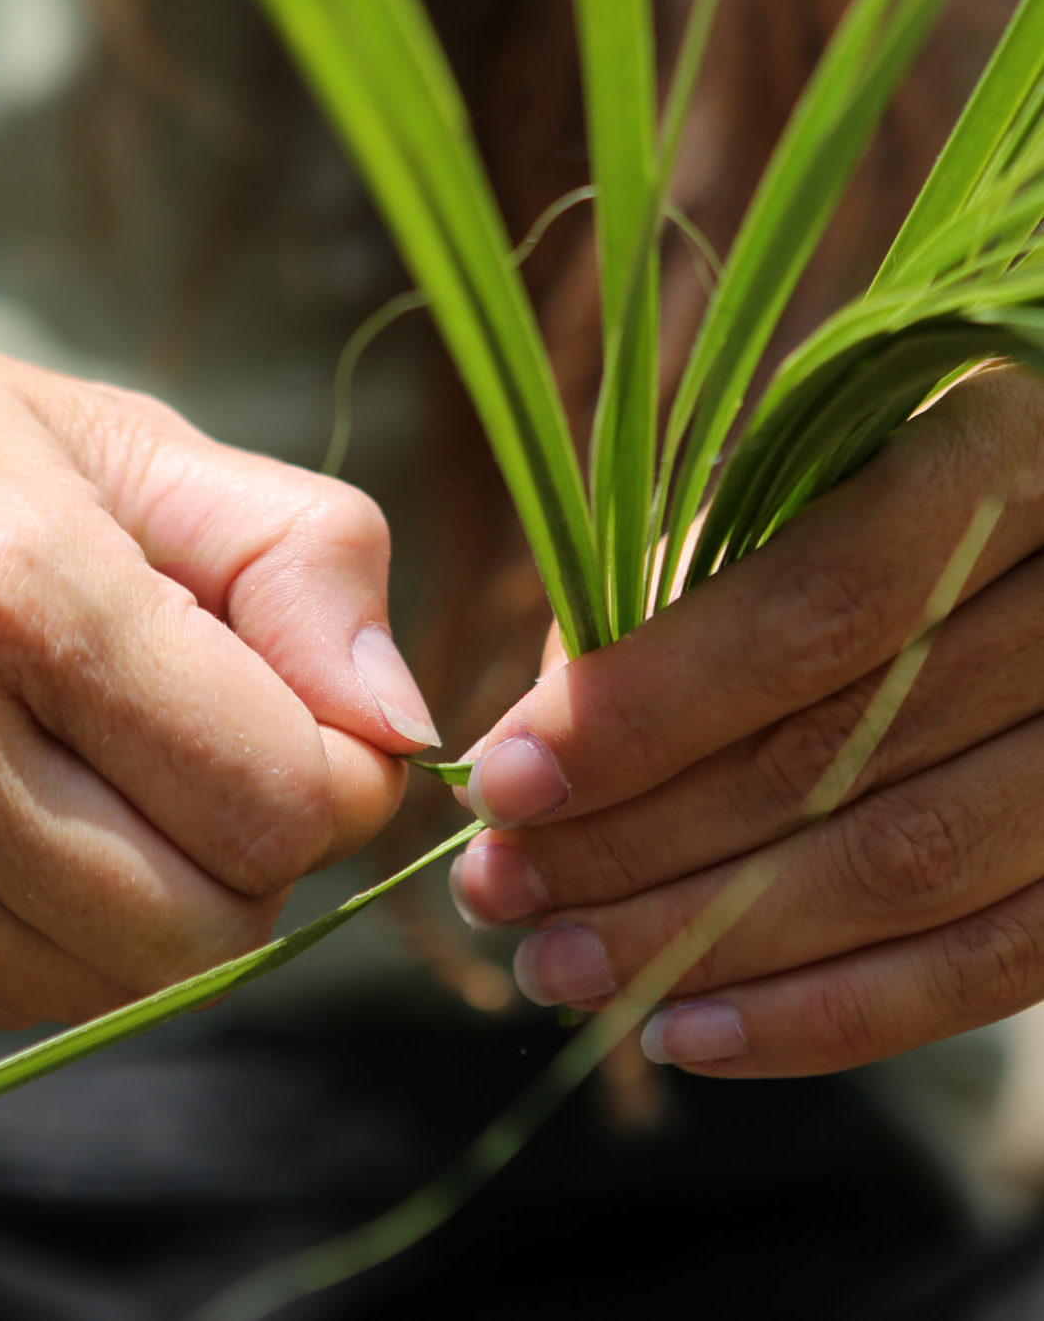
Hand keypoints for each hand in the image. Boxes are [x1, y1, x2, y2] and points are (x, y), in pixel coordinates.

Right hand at [0, 317, 420, 1028]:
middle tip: (215, 755)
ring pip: (104, 988)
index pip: (282, 799)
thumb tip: (402, 717)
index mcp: (21, 588)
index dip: (340, 776)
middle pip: (208, 928)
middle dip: (259, 854)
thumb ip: (288, 551)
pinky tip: (10, 822)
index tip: (313, 727)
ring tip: (101, 775)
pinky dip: (44, 937)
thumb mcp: (100, 435)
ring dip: (156, 904)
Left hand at [451, 365, 1043, 1075]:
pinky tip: (691, 1035)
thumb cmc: (897, 472)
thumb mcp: (802, 466)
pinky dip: (833, 1016)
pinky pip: (992, 961)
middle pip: (845, 759)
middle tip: (496, 891)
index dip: (648, 711)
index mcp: (1002, 453)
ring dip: (709, 945)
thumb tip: (544, 736)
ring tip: (560, 966)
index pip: (814, 614)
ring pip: (910, 874)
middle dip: (639, 844)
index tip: (503, 780)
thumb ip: (687, 577)